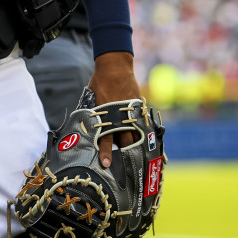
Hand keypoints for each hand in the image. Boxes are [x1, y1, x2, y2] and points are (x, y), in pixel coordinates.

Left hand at [87, 51, 141, 167]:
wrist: (115, 67)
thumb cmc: (99, 83)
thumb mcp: (91, 100)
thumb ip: (93, 115)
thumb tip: (87, 128)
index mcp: (107, 116)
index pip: (107, 138)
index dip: (106, 152)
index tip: (106, 164)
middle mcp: (120, 117)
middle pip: (126, 141)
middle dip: (126, 156)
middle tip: (126, 170)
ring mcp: (132, 113)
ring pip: (137, 136)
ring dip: (139, 149)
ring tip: (143, 163)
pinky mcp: (139, 109)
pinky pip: (144, 126)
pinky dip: (147, 136)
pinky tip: (151, 147)